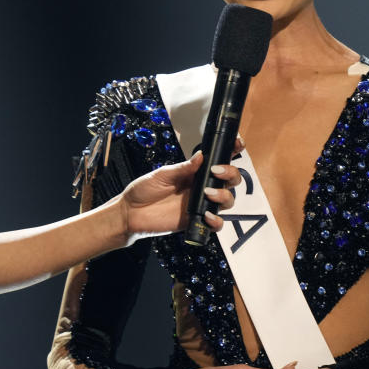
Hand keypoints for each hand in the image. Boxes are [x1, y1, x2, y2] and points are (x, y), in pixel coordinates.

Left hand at [119, 140, 242, 239]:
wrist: (130, 212)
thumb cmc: (144, 190)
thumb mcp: (162, 174)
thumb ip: (183, 168)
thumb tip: (201, 155)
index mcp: (195, 173)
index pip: (219, 161)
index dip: (232, 152)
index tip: (237, 144)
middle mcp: (202, 188)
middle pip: (230, 181)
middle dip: (231, 174)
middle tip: (216, 171)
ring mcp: (201, 205)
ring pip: (228, 200)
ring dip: (224, 195)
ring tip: (209, 193)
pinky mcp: (196, 221)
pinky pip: (216, 224)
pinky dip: (217, 221)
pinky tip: (207, 216)